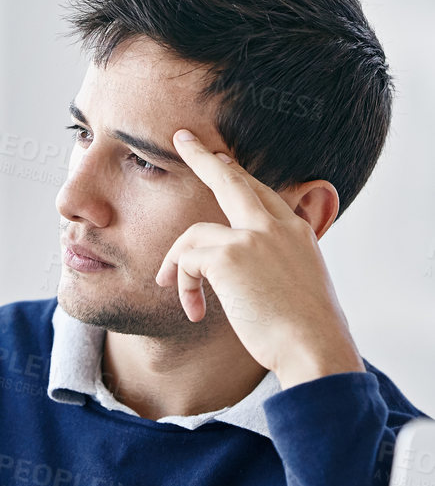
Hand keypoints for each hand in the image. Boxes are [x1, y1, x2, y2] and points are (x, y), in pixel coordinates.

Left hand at [156, 129, 363, 389]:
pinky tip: (193, 310)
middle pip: (233, 180)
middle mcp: (278, 226)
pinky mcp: (231, 256)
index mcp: (297, 231)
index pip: (262, 192)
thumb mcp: (296, 287)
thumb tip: (246, 274)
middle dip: (204, 157)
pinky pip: (188, 260)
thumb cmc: (305, 332)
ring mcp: (254, 237)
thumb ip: (274, 267)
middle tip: (182, 138)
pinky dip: (183, 285)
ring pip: (194, 233)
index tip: (221, 159)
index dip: (237, 175)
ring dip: (178, 264)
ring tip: (170, 288)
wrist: (314, 347)